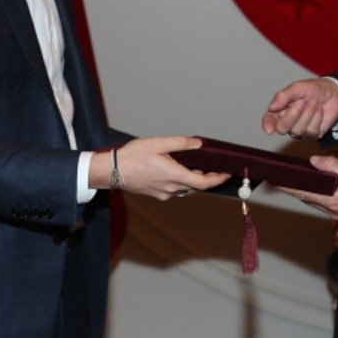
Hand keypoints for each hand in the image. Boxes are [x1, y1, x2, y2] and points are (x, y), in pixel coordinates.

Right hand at [92, 136, 229, 199]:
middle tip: (210, 164)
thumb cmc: (132, 156)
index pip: (204, 183)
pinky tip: (172, 168)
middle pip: (195, 185)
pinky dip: (178, 180)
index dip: (217, 180)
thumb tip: (198, 144)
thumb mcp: (157, 143)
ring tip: (189, 163)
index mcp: (174, 175)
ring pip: (184, 187)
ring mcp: (163, 193)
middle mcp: (171, 188)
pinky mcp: (155, 194)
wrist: (111, 171)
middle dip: (204, 176)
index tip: (226, 174)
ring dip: (190, 177)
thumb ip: (180, 144)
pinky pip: (173, 189)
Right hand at [261, 78, 337, 138]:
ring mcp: (300, 130)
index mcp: (280, 110)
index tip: (269, 129)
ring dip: (308, 114)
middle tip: (302, 102)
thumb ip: (283, 96)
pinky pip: (311, 131)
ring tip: (314, 103)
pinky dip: (317, 118)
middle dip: (293, 114)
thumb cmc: (314, 89)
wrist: (334, 93)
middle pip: (282, 128)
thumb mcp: (298, 87)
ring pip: (297, 131)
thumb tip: (271, 107)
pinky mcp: (312, 135)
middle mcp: (288, 122)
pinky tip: (319, 111)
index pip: (269, 120)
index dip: (267, 125)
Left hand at [277, 155, 337, 225]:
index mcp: (334, 202)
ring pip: (319, 204)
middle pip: (310, 200)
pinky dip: (323, 199)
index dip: (288, 188)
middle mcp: (335, 213)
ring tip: (300, 184)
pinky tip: (323, 191)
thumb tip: (314, 161)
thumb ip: (332, 165)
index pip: (305, 194)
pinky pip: (330, 208)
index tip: (275, 183)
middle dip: (297, 190)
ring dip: (310, 195)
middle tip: (284, 181)